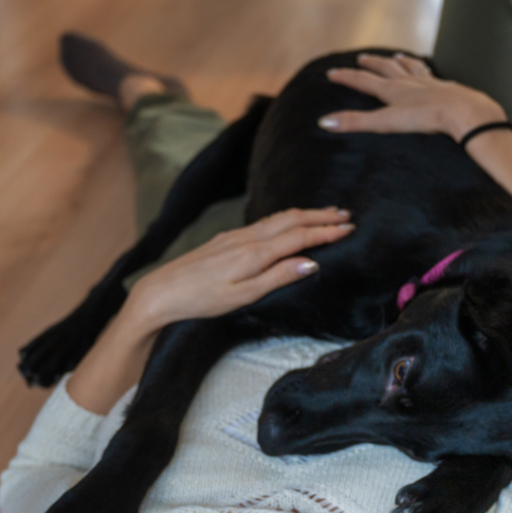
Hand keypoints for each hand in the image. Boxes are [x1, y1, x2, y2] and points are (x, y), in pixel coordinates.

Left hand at [123, 206, 353, 335]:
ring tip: (325, 213)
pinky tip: (289, 222)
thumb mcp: (244, 295)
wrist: (162, 292)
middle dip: (320, 216)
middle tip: (346, 214)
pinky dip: (286, 219)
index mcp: (256, 253)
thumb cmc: (203, 299)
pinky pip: (264, 223)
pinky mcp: (227, 239)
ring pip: (278, 218)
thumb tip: (311, 263)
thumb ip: (279, 277)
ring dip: (305, 214)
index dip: (326, 231)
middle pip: (291, 220)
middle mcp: (247, 238)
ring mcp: (236, 236)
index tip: (349, 227)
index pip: (300, 237)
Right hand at [318, 53, 505, 141]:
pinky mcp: (448, 89)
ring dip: (401, 63)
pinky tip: (431, 74)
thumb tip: (324, 122)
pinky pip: (434, 77)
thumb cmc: (427, 119)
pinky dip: (428, 72)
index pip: (364, 81)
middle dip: (372, 64)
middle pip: (386, 69)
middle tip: (361, 58)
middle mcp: (410, 83)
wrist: (464, 112)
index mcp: (393, 90)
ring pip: (411, 68)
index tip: (332, 73)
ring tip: (397, 57)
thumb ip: (357, 123)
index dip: (346, 78)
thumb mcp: (387, 123)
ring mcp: (430, 84)